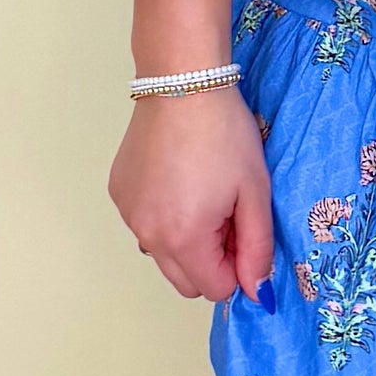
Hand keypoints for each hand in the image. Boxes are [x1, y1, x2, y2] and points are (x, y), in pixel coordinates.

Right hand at [107, 85, 274, 300]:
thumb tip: (256, 291)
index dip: (236, 265)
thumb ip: (257, 249)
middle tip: (225, 212)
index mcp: (184, 240)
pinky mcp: (118, 194)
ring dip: (185, 240)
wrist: (183, 84)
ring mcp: (128, 215)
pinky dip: (163, 215)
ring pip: (162, 254)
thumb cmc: (225, 134)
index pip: (215, 290)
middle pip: (185, 282)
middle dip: (210, 260)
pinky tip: (177, 177)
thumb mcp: (255, 192)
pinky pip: (145, 225)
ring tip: (201, 191)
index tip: (241, 227)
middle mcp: (148, 235)